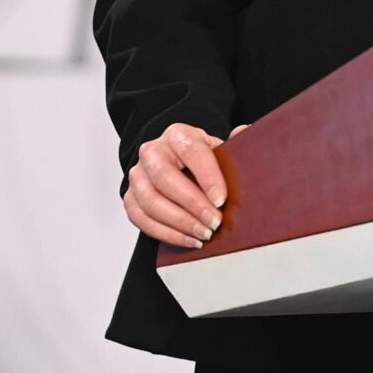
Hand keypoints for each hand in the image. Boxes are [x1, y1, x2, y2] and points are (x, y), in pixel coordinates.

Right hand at [123, 121, 246, 248]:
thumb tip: (242, 132)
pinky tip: (189, 240)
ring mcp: (137, 175)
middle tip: (214, 223)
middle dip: (192, 204)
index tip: (221, 200)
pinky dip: (167, 234)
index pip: (191, 151)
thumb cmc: (202, 161)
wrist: (177, 167)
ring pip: (151, 201)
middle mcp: (152, 152)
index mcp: (177, 135)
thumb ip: (233, 145)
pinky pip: (142, 219)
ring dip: (179, 223)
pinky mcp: (130, 198)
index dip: (207, 176)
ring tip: (204, 234)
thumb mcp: (218, 149)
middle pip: (165, 178)